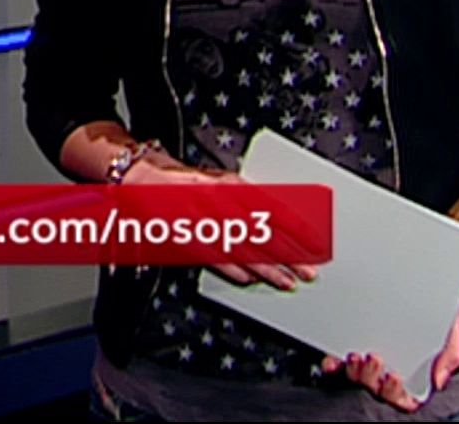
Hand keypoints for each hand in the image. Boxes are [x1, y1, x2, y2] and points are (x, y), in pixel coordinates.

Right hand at [121, 153, 318, 291]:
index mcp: (231, 183)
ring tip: (285, 282)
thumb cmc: (187, 182)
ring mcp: (199, 217)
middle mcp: (218, 198)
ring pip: (240, 247)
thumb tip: (284, 222)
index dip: (297, 227)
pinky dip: (230, 268)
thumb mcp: (221, 182)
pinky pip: (211, 255)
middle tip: (308, 272)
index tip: (316, 243)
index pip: (272, 207)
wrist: (141, 175)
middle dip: (288, 255)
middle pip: (260, 231)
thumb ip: (248, 200)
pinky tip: (248, 279)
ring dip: (264, 268)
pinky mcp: (182, 232)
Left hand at [318, 306, 458, 412]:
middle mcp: (389, 368)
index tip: (395, 376)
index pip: (403, 398)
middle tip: (374, 357)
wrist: (428, 277)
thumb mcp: (451, 329)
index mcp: (414, 373)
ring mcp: (369, 356)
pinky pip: (337, 362)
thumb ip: (448, 355)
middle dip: (370, 379)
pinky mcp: (352, 340)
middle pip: (375, 389)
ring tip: (356, 355)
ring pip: (356, 378)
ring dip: (353, 372)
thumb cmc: (441, 309)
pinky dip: (333, 365)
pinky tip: (333, 359)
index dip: (395, 394)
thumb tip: (437, 381)